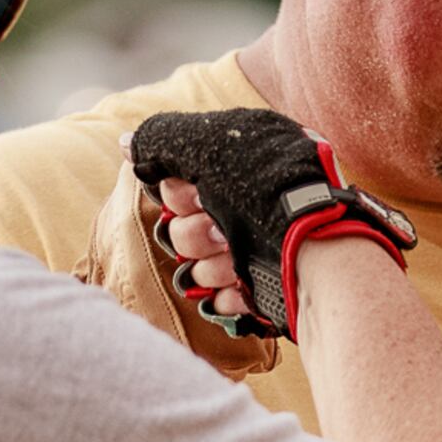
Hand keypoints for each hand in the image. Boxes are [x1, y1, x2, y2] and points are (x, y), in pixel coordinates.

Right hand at [122, 108, 414, 340]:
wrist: (315, 249)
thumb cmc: (264, 191)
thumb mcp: (207, 145)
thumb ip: (160, 140)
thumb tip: (125, 143)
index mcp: (239, 170)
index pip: (178, 185)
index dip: (177, 194)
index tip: (192, 193)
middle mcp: (246, 208)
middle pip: (182, 229)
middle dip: (194, 233)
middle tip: (219, 228)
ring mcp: (255, 252)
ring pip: (197, 269)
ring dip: (213, 264)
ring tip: (239, 259)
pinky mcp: (262, 292)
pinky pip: (220, 300)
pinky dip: (230, 295)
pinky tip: (246, 285)